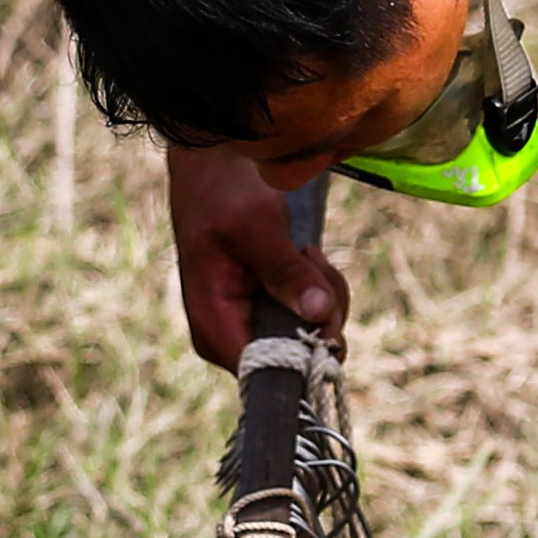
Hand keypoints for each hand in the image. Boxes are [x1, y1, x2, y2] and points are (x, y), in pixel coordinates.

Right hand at [165, 145, 345, 370]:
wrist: (212, 164)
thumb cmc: (222, 191)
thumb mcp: (257, 226)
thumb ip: (286, 271)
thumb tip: (319, 315)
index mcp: (215, 328)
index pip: (267, 372)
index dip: (304, 351)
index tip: (323, 308)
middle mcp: (230, 337)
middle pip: (297, 358)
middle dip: (321, 313)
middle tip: (313, 261)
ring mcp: (251, 326)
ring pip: (311, 337)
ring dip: (325, 295)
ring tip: (306, 252)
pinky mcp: (270, 312)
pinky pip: (310, 317)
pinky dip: (321, 289)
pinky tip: (306, 256)